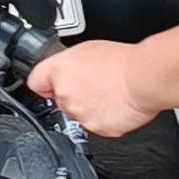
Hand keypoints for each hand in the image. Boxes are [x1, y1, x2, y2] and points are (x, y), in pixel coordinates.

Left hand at [27, 39, 157, 140]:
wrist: (143, 79)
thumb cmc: (122, 62)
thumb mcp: (88, 50)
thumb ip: (70, 64)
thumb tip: (70, 72)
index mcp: (59, 70)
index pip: (35, 82)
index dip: (45, 84)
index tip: (49, 86)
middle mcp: (64, 93)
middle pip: (59, 99)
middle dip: (73, 95)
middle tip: (94, 85)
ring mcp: (78, 113)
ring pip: (77, 114)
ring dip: (88, 107)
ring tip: (108, 93)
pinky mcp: (94, 128)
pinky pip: (94, 125)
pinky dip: (103, 118)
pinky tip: (114, 105)